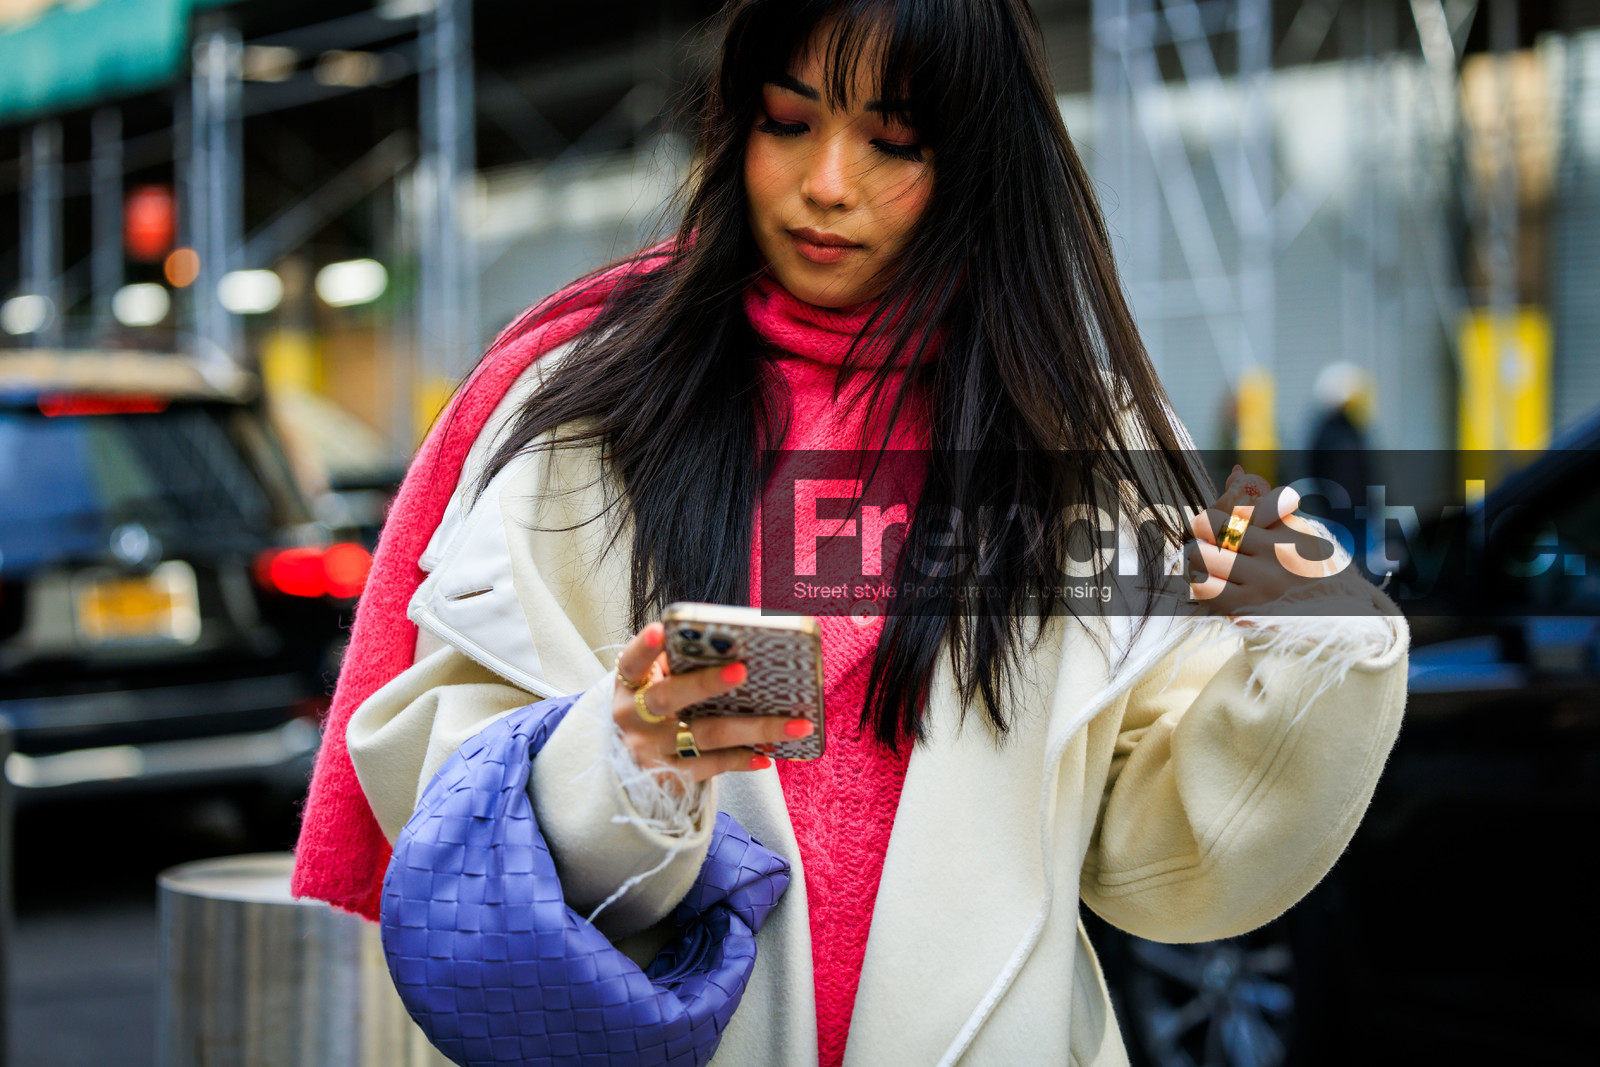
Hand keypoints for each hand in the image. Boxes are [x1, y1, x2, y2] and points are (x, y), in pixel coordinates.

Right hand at [611, 622, 814, 783]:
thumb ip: (681, 664)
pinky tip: (767, 755)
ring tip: (797, 724)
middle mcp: (632, 718)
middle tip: (743, 670)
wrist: (630, 761)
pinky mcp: (666, 778)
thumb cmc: (657, 703)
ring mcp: (647, 752)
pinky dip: (740, 759)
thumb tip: (734, 647)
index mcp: (630, 683)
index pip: (632, 661)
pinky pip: (710, 767)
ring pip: (705, 736)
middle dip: (706, 683)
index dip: (645, 646)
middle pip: (669, 698)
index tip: (662, 629)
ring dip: (754, 729)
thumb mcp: (656, 682)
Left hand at [1184, 466, 1338, 614]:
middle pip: (1211, 528)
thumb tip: (1235, 471)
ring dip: (1197, 559)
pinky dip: (1200, 584)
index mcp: (1286, 528)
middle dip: (1202, 533)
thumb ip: (1262, 502)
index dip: (1215, 513)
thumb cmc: (1306, 569)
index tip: (1215, 523)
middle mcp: (1275, 553)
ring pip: (1202, 558)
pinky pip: (1205, 590)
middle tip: (1207, 543)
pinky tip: (1212, 584)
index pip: (1234, 507)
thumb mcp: (1293, 531)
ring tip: (1207, 564)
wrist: (1333, 618)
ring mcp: (1262, 583)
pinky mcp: (1248, 610)